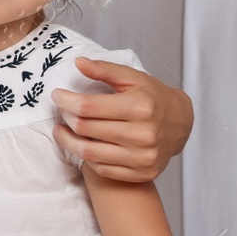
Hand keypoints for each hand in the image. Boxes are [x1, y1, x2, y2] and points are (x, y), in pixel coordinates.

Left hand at [52, 57, 193, 182]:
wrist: (180, 124)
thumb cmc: (152, 97)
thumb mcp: (132, 77)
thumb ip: (104, 69)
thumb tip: (78, 62)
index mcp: (140, 107)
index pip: (88, 107)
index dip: (66, 101)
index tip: (56, 95)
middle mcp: (143, 134)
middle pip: (85, 129)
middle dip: (65, 117)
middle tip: (61, 111)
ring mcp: (143, 157)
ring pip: (88, 153)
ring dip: (67, 141)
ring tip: (61, 130)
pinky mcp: (142, 173)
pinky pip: (102, 168)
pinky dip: (86, 156)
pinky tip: (82, 144)